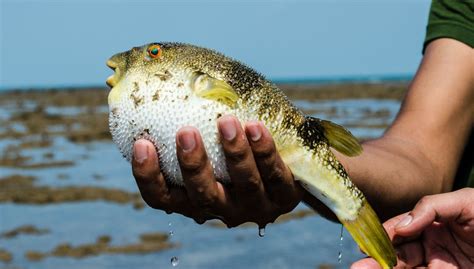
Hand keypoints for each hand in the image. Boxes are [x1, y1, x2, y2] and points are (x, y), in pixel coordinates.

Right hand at [131, 115, 303, 226]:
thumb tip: (159, 76)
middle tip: (186, 132)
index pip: (163, 198)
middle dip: (193, 165)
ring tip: (228, 121)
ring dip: (234, 153)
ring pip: (243, 185)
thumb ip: (189, 119)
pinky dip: (264, 151)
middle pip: (203, 196)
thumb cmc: (233, 142)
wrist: (286, 159)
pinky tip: (256, 127)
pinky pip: (274, 174)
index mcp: (195, 199)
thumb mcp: (208, 138)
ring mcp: (255, 205)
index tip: (141, 144)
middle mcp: (222, 208)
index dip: (148, 176)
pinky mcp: (284, 197)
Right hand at [351, 188, 473, 268]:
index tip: (371, 243)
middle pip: (398, 252)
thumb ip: (432, 206)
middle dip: (377, 259)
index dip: (385, 235)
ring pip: (405, 268)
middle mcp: (432, 244)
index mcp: (433, 222)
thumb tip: (404, 223)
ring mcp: (439, 264)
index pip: (401, 228)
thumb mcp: (467, 202)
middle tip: (359, 267)